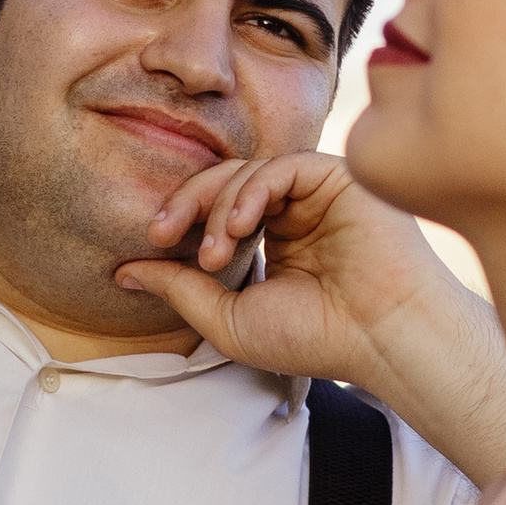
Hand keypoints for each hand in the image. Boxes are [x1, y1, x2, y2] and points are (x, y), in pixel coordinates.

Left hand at [116, 155, 505, 483]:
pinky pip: (282, 164)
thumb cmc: (317, 338)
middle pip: (225, 180)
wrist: (383, 340)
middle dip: (186, 202)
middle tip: (160, 231)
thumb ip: (179, 290)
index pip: (216, 209)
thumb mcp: (228, 319)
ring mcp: (317, 192)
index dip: (181, 218)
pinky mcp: (339, 177)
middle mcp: (296, 210)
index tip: (150, 242)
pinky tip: (242, 226)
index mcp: (276, 240)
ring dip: (218, 205)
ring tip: (214, 251)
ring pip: (248, 170)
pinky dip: (252, 189)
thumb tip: (122, 272)